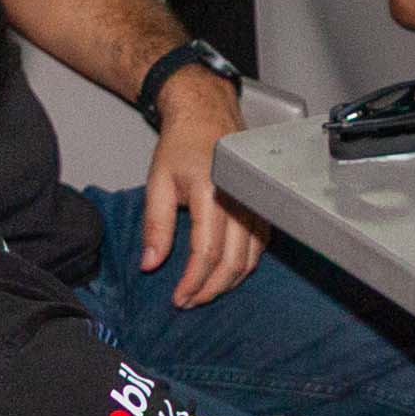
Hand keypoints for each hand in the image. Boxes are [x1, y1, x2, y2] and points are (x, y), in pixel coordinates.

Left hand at [132, 72, 265, 307]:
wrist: (208, 114)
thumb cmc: (183, 144)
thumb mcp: (158, 182)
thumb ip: (155, 225)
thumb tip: (151, 264)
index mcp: (213, 192)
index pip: (207, 252)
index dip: (193, 282)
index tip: (179, 298)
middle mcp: (240, 199)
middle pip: (233, 262)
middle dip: (210, 289)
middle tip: (188, 301)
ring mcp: (256, 202)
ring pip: (251, 258)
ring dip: (228, 282)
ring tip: (204, 292)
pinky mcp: (263, 204)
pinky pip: (260, 246)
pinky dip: (243, 266)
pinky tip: (225, 273)